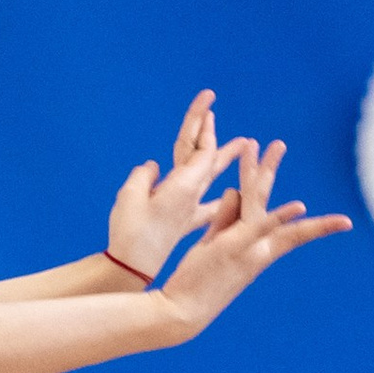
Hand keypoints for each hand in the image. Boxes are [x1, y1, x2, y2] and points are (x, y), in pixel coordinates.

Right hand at [107, 90, 253, 278]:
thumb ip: (143, 176)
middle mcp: (190, 195)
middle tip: (215, 108)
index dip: (203, 126)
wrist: (133, 269)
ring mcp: (188, 209)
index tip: (209, 103)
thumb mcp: (130, 197)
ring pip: (207, 176)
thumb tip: (154, 167)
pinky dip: (217, 196)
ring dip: (224, 158)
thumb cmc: (130, 233)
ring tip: (243, 143)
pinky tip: (229, 195)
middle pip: (205, 157)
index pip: (201, 149)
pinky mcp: (183, 222)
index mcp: (183, 186)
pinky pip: (206, 203)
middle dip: (209, 132)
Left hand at [151, 140, 350, 337]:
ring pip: (262, 205)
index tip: (318, 206)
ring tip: (274, 146)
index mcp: (251, 246)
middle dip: (271, 171)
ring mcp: (247, 249)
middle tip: (279, 143)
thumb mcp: (211, 246)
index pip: (274, 219)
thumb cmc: (195, 284)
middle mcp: (256, 248)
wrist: (181, 314)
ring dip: (266, 174)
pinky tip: (299, 207)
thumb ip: (224, 220)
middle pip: (269, 203)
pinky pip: (258, 227)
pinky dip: (278, 216)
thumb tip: (233, 191)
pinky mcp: (234, 250)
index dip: (291, 205)